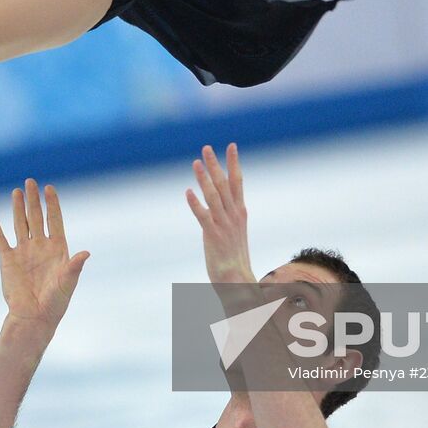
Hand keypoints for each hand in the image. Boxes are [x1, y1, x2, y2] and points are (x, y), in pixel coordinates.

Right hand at [0, 180, 89, 331]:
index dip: (52, 204)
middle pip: (36, 217)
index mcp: (57, 249)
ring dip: (17, 208)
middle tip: (30, 181)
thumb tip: (86, 253)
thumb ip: (74, 267)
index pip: (54, 220)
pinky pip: (1, 241)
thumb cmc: (55, 302)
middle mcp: (40, 247)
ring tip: (16, 192)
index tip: (49, 188)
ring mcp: (23, 252)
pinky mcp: (8, 261)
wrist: (34, 317)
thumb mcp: (68, 283)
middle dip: (33, 200)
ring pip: (19, 224)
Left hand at [185, 143, 256, 284]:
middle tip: (207, 147)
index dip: (234, 163)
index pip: (237, 182)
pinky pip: (203, 216)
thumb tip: (230, 202)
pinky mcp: (213, 236)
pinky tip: (188, 192)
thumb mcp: (235, 230)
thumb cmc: (235, 257)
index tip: (231, 146)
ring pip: (213, 196)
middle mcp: (234, 215)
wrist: (238, 280)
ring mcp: (224, 225)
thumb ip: (231, 214)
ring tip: (196, 163)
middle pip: (224, 184)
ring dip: (204, 178)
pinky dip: (195, 204)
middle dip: (216, 164)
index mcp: (239, 212)